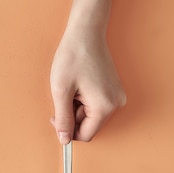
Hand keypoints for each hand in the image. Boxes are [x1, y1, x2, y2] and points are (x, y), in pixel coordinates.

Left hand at [50, 29, 125, 143]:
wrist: (86, 32)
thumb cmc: (73, 57)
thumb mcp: (61, 91)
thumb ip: (63, 119)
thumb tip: (64, 140)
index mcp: (104, 107)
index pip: (85, 135)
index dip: (67, 130)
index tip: (56, 115)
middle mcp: (116, 104)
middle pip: (88, 125)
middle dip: (72, 115)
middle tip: (63, 95)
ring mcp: (116, 96)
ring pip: (90, 115)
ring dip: (76, 106)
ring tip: (72, 87)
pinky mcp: (114, 89)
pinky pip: (95, 104)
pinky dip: (83, 99)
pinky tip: (79, 84)